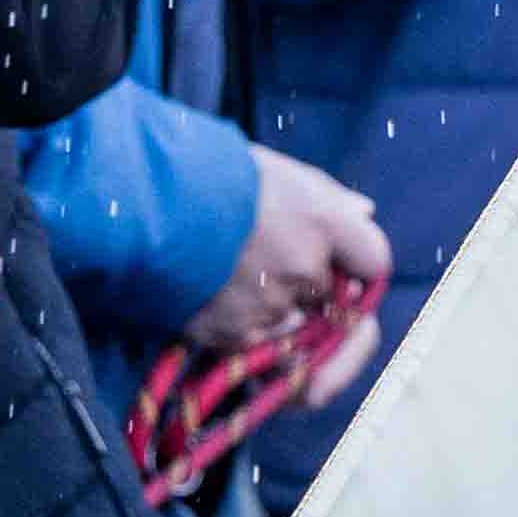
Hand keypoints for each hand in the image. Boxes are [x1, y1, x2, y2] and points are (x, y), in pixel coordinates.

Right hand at [186, 145, 390, 366]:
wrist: (143, 205)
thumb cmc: (210, 176)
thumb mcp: (278, 172)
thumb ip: (327, 198)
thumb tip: (364, 215)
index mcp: (323, 221)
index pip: (374, 259)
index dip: (359, 261)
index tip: (343, 259)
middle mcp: (305, 268)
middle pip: (334, 295)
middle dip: (314, 285)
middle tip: (272, 261)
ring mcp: (270, 306)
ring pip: (294, 320)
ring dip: (277, 307)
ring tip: (235, 272)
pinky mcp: (233, 336)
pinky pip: (259, 344)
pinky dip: (245, 327)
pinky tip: (219, 294)